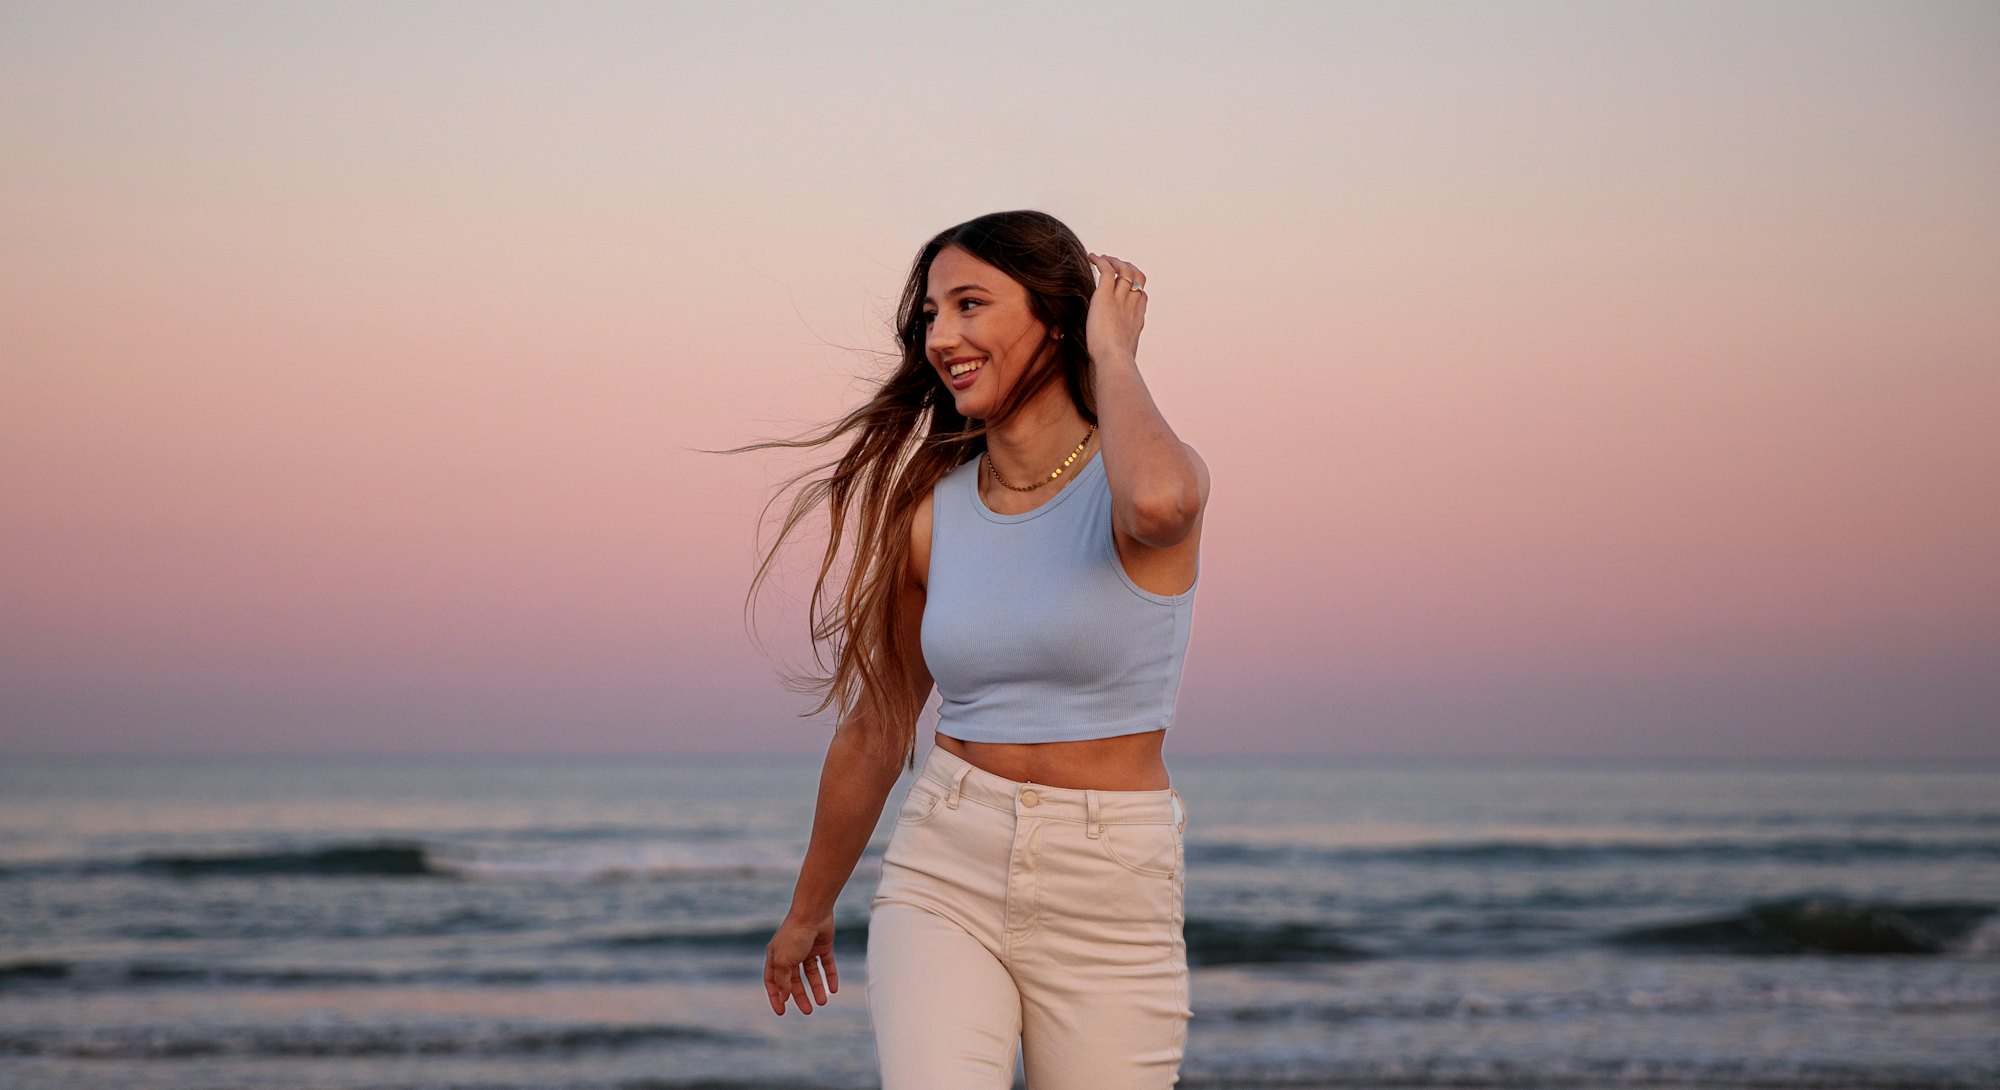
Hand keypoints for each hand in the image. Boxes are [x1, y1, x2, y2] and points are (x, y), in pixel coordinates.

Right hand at [763, 912, 838, 1015]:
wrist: (812, 913)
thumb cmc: (794, 936)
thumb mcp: (783, 962)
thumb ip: (783, 980)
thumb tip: (784, 996)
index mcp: (776, 956)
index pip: (773, 981)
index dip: (776, 996)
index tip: (781, 1012)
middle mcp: (790, 953)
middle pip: (794, 980)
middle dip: (800, 996)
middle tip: (808, 1011)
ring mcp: (807, 949)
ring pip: (812, 974)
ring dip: (817, 988)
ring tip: (822, 1003)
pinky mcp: (823, 946)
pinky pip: (827, 965)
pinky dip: (830, 976)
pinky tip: (834, 989)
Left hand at [1085, 252, 1147, 367]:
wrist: (1115, 360)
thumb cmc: (1114, 365)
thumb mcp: (1120, 357)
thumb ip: (1117, 352)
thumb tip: (1109, 362)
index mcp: (1137, 320)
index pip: (1141, 295)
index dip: (1135, 287)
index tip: (1123, 285)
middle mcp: (1132, 305)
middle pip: (1137, 278)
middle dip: (1127, 268)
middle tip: (1113, 265)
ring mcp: (1120, 299)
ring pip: (1124, 270)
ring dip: (1113, 261)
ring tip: (1102, 258)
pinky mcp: (1106, 295)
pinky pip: (1107, 270)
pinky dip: (1100, 260)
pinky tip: (1092, 257)